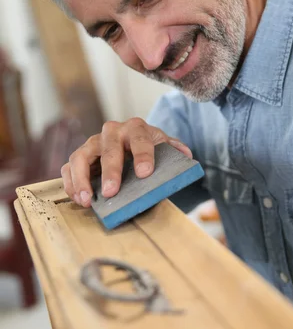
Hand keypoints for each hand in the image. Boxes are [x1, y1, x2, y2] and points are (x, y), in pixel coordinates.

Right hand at [61, 118, 191, 206]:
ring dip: (82, 179)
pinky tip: (79, 199)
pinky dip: (71, 183)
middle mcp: (112, 131)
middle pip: (109, 149)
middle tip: (112, 192)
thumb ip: (175, 151)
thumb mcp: (164, 148)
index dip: (143, 155)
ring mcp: (93, 143)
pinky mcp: (80, 156)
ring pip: (81, 156)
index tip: (145, 173)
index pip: (140, 139)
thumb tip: (187, 156)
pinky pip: (69, 167)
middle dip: (110, 171)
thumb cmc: (150, 150)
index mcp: (137, 128)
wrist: (134, 146)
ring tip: (88, 200)